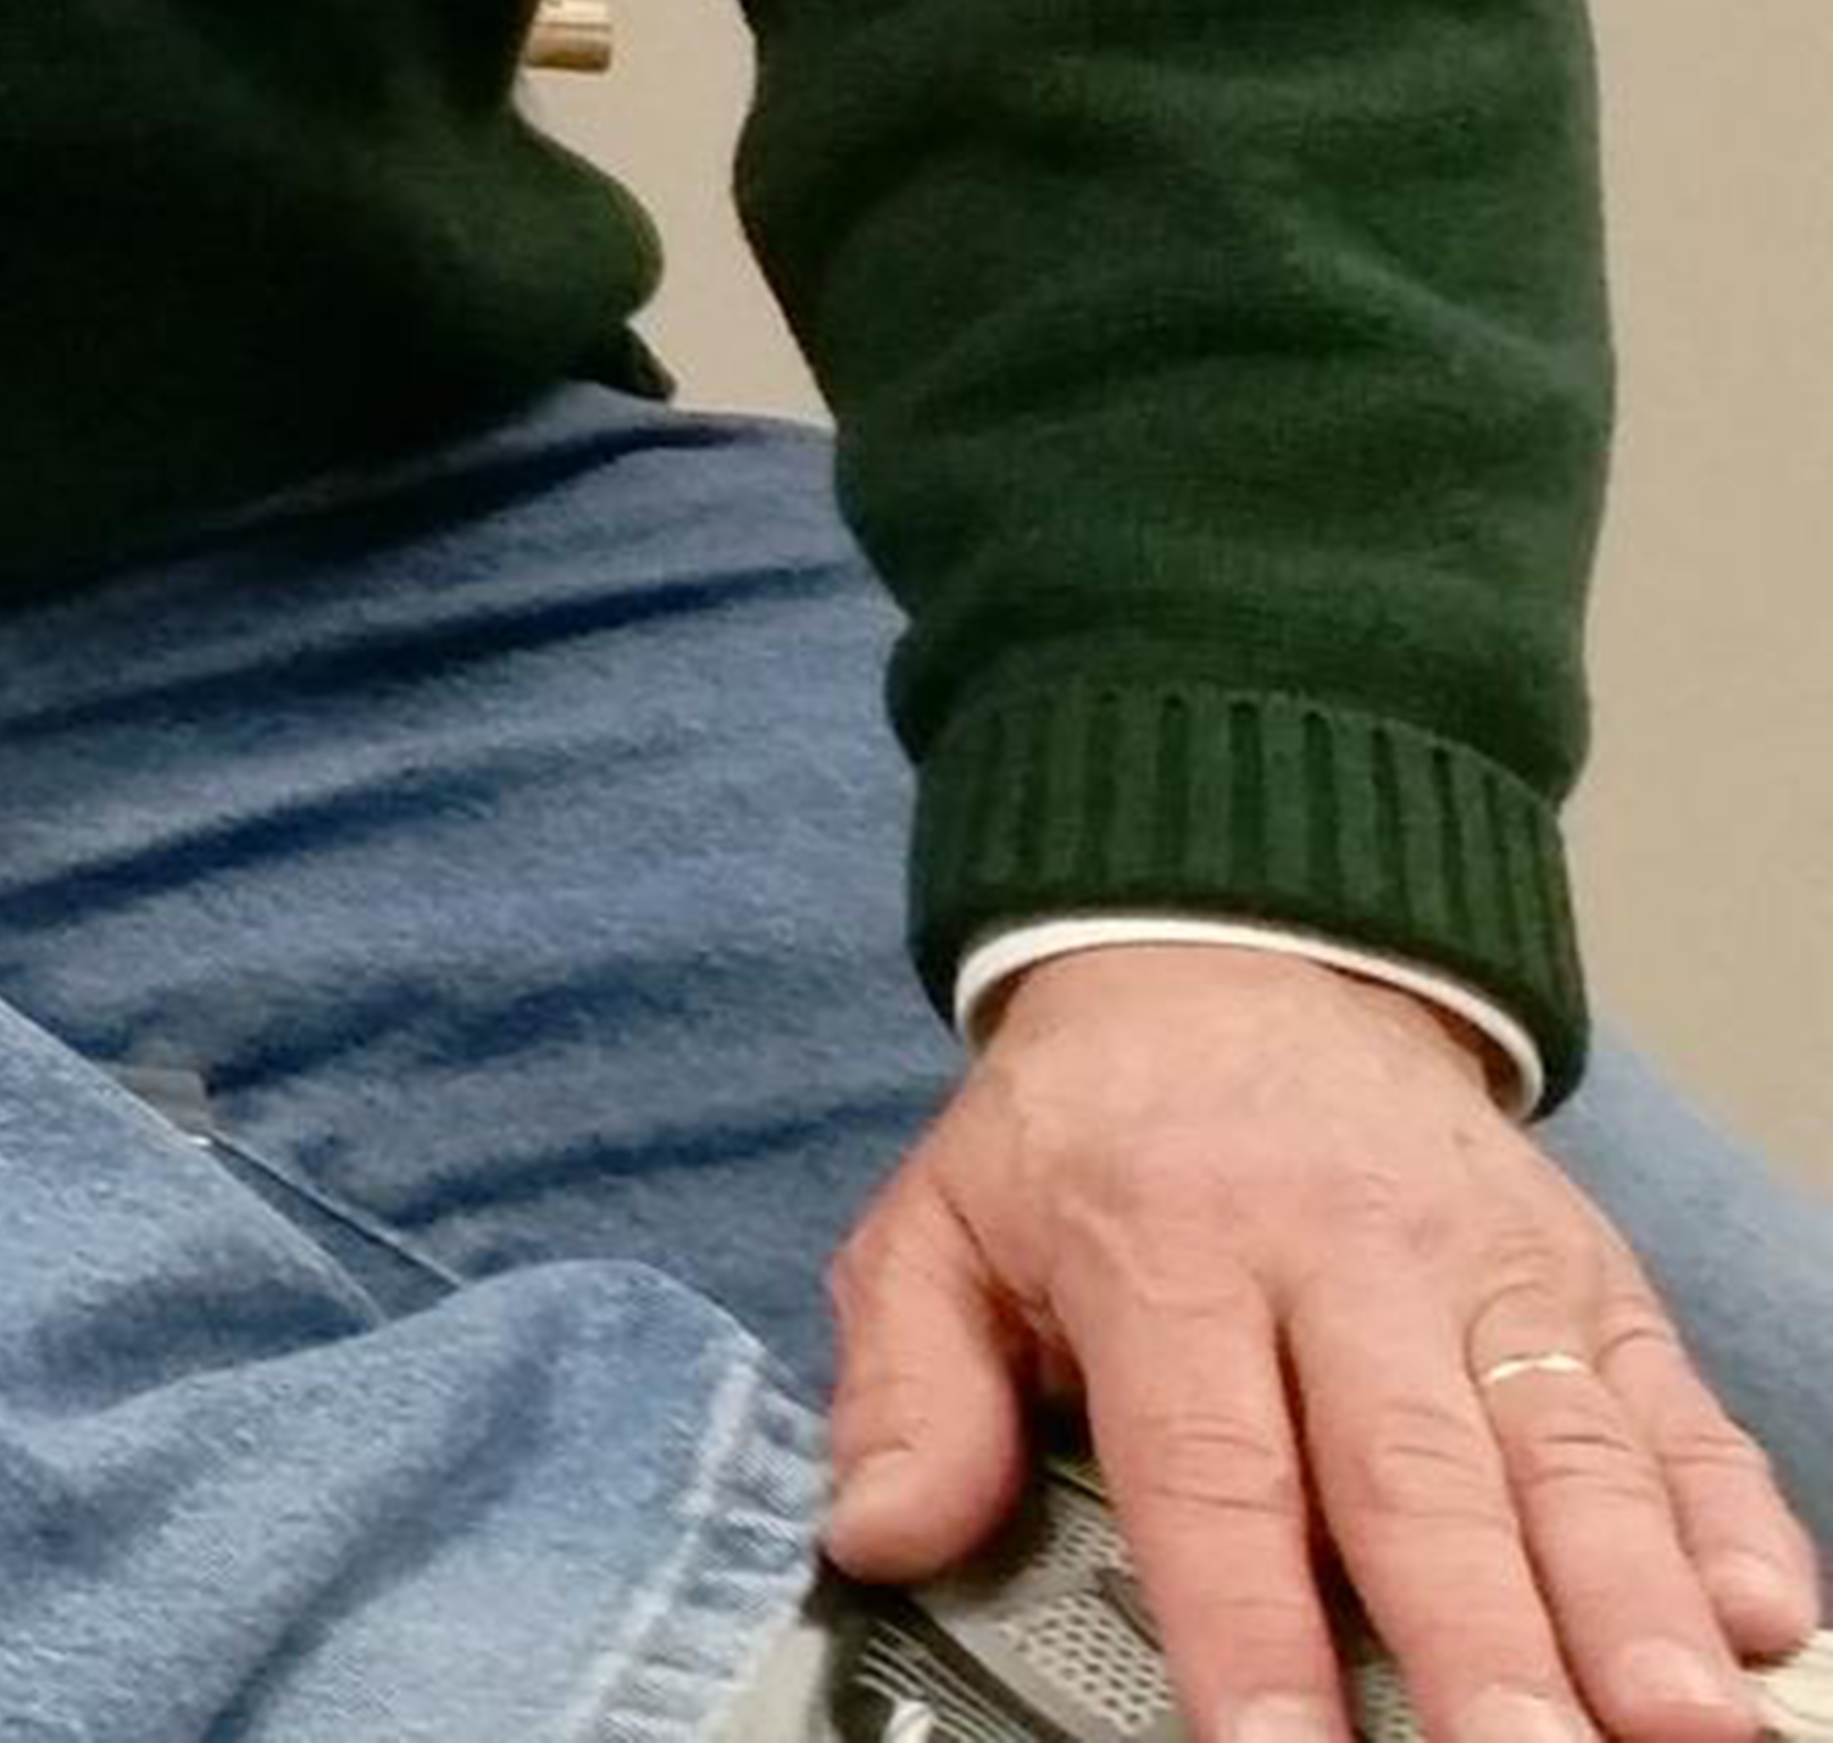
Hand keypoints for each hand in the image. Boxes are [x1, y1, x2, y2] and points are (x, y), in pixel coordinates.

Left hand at [826, 938, 1819, 1742]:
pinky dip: (1733, 1512)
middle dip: (1485, 1642)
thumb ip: (909, 1388)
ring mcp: (1492, 1275)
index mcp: (1169, 1252)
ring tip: (1679, 1723)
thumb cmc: (1085, 1135)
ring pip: (1572, 1457)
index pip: (1212, 1467)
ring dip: (1636, 1602)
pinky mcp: (1594, 1282)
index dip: (1248, 1622)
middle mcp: (1349, 1262)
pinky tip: (1767, 1615)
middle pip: (1423, 1480)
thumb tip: (879, 1533)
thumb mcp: (940, 1225)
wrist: (1232, 957)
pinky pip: (1675, 1406)